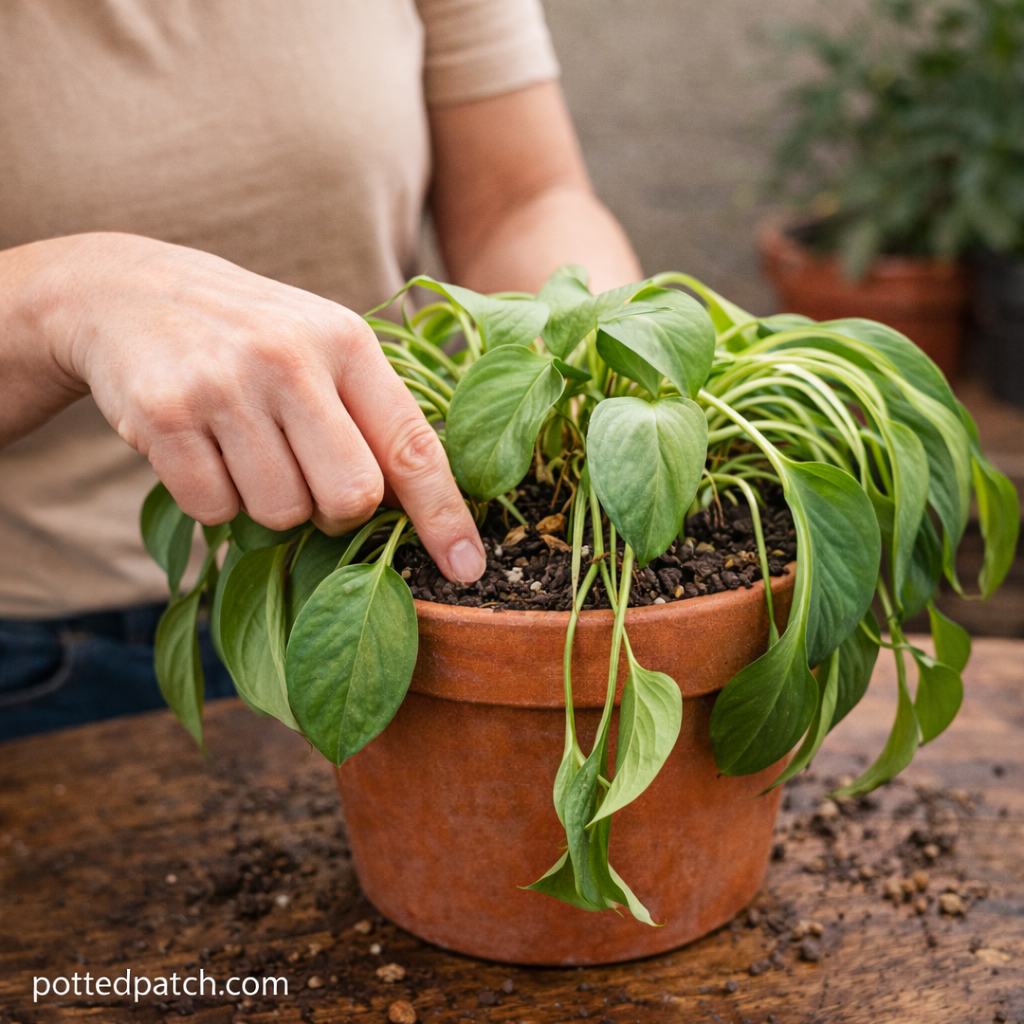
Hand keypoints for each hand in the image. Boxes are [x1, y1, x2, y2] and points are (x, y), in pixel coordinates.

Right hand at [34, 233, 486, 582]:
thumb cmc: (252, 336)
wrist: (128, 290)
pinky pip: (213, 511)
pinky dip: (213, 500)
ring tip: (244, 447)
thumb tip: (418, 510)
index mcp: (347, 343)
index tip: (469, 567)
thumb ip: (371, 414)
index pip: (413, 445)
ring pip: (280, 513)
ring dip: (268, 503)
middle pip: (351, 497)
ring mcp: (226, 386)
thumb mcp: (322, 345)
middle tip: (308, 479)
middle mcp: (292, 359)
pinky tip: (201, 448)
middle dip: (337, 514)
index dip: (444, 515)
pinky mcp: (165, 415)